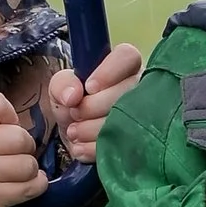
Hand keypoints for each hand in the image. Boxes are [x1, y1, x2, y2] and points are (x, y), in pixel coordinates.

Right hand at [0, 91, 46, 206]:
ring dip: (28, 169)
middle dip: (24, 146)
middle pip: (20, 136)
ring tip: (15, 172)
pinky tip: (27, 184)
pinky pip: (30, 187)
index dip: (8, 116)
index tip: (3, 129)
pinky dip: (36, 185)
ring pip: (28, 164)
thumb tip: (21, 124)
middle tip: (12, 155)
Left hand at [45, 44, 144, 164]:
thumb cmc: (73, 106)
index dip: (109, 72)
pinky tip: (81, 148)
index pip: (127, 57)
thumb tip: (73, 95)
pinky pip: (123, 146)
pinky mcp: (139, 142)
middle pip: (127, 91)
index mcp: (123, 67)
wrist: (76, 139)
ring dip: (93, 129)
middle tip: (75, 114)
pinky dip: (96, 149)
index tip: (89, 88)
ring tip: (74, 132)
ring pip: (127, 119)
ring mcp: (145, 115)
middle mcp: (141, 87)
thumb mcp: (60, 90)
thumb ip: (62, 84)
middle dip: (94, 106)